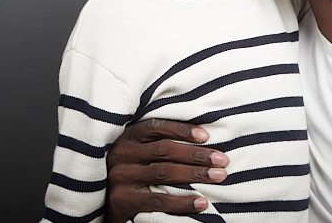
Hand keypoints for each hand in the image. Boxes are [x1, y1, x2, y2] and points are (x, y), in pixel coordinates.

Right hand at [105, 118, 228, 222]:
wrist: (108, 204)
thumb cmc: (134, 172)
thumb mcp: (140, 152)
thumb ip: (159, 141)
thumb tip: (204, 135)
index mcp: (128, 137)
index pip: (157, 127)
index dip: (182, 130)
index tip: (207, 136)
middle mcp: (122, 155)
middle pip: (165, 150)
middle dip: (197, 154)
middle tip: (223, 160)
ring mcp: (121, 178)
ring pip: (164, 173)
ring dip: (195, 174)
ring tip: (218, 176)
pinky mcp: (123, 200)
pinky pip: (158, 201)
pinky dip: (183, 202)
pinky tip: (202, 202)